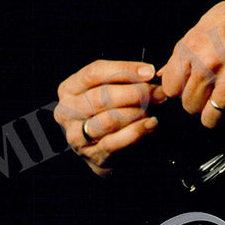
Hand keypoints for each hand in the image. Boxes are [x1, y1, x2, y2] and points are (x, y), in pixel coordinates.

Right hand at [54, 60, 166, 176]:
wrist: (106, 149)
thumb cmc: (108, 112)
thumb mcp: (108, 90)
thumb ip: (123, 79)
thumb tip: (148, 73)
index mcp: (69, 89)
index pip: (94, 73)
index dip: (123, 70)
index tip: (149, 72)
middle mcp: (67, 112)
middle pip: (102, 96)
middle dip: (136, 92)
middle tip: (158, 92)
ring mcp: (77, 135)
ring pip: (109, 119)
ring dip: (137, 112)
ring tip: (155, 107)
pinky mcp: (92, 155)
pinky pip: (115, 141)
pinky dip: (136, 131)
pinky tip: (151, 123)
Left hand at [159, 0, 224, 130]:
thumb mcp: (209, 20)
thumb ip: (186, 47)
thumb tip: (166, 72)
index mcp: (195, 45)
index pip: (170, 87)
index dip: (180, 88)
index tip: (189, 87)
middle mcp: (211, 64)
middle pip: (189, 105)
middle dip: (199, 102)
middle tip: (211, 93)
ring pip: (211, 119)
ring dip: (218, 114)